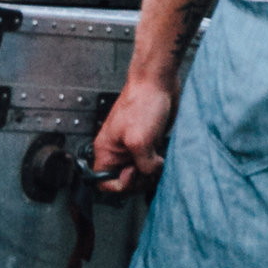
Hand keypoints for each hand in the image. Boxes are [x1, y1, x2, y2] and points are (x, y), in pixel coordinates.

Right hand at [93, 76, 177, 194]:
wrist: (158, 83)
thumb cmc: (142, 102)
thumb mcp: (139, 141)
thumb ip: (143, 165)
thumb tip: (150, 173)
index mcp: (106, 150)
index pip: (103, 182)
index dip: (118, 184)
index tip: (132, 174)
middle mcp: (118, 150)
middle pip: (124, 180)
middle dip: (139, 178)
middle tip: (150, 167)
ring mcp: (134, 148)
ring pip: (141, 173)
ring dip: (152, 172)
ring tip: (159, 160)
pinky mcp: (149, 143)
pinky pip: (152, 163)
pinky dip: (160, 164)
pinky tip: (164, 155)